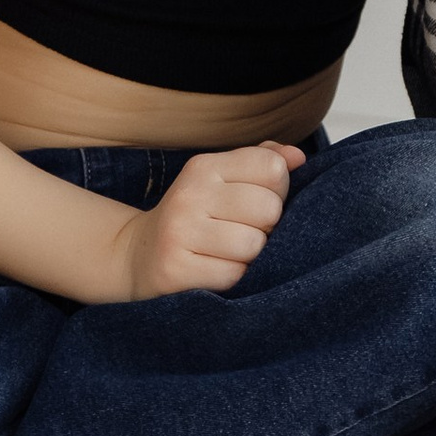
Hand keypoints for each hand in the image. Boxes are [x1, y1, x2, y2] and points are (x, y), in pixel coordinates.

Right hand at [109, 143, 304, 300]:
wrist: (137, 255)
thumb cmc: (196, 216)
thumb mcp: (222, 181)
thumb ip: (263, 162)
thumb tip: (298, 158)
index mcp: (205, 167)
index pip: (273, 168)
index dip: (278, 190)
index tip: (259, 203)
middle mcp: (190, 194)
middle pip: (268, 208)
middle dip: (267, 226)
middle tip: (245, 232)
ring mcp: (179, 232)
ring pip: (253, 245)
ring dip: (251, 256)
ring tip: (230, 252)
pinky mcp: (175, 269)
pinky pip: (234, 275)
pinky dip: (233, 277)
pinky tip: (216, 269)